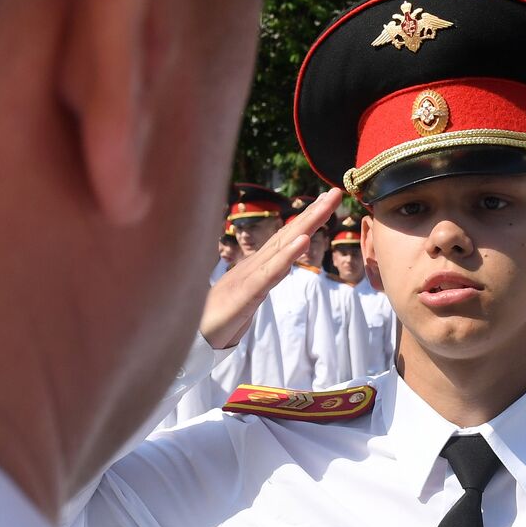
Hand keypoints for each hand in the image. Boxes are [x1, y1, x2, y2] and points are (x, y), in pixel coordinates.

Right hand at [200, 190, 341, 347]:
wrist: (189, 335)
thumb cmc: (218, 317)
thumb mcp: (247, 295)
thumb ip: (261, 281)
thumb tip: (276, 269)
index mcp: (258, 265)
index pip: (287, 238)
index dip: (307, 219)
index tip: (327, 201)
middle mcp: (256, 264)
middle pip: (289, 234)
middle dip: (314, 212)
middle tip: (336, 192)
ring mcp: (251, 276)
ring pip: (284, 246)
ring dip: (307, 224)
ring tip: (326, 206)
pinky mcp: (247, 293)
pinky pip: (271, 272)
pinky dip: (288, 255)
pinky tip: (303, 240)